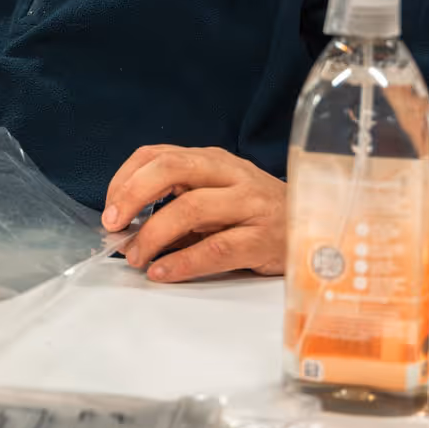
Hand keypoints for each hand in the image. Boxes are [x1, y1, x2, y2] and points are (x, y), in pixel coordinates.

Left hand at [104, 145, 286, 283]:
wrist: (319, 230)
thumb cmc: (257, 215)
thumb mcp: (217, 196)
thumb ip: (177, 203)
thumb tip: (127, 228)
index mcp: (211, 160)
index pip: (157, 154)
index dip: (125, 180)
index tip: (109, 209)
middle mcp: (230, 174)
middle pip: (170, 169)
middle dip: (132, 196)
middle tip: (113, 226)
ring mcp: (249, 204)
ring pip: (191, 208)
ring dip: (153, 234)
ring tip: (136, 257)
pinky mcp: (263, 239)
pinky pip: (216, 248)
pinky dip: (183, 262)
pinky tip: (162, 272)